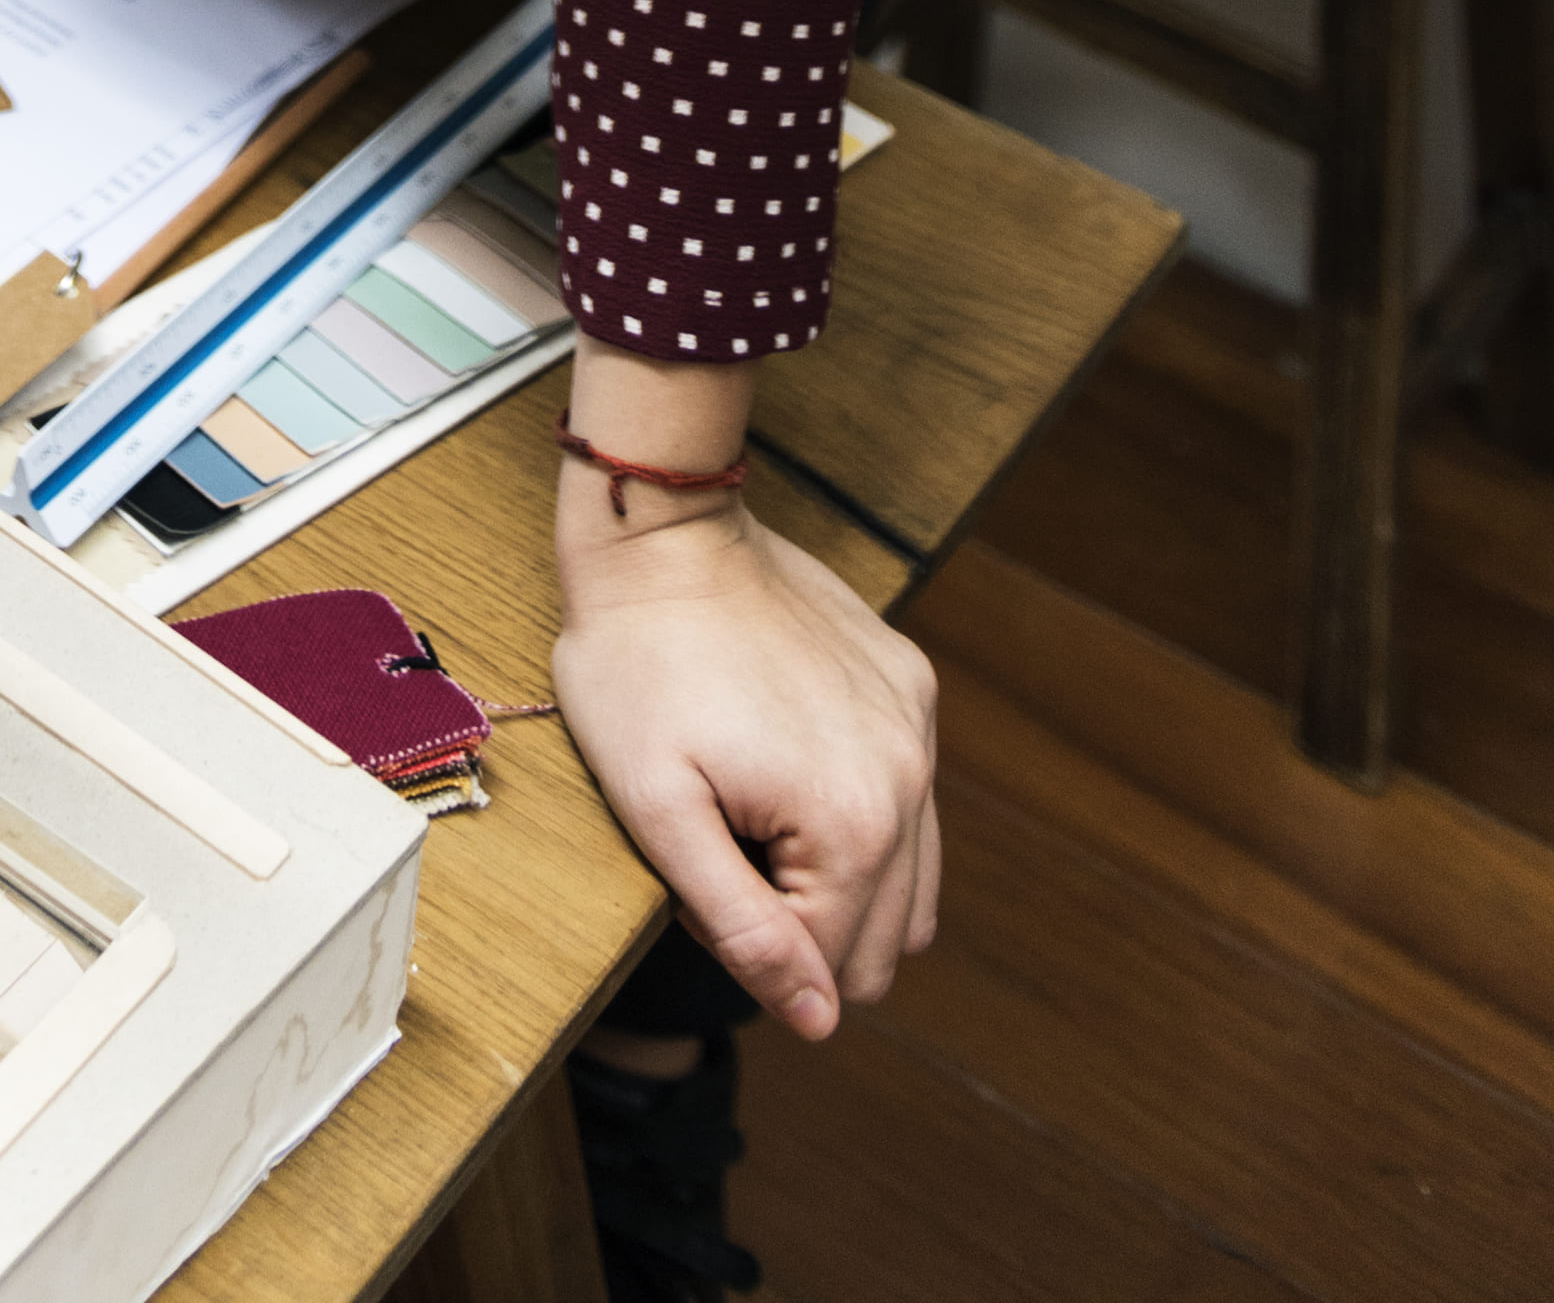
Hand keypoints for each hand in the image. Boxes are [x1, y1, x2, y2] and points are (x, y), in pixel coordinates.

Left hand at [548, 502, 939, 1038]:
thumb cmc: (636, 667)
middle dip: (804, 922)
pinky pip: (910, 797)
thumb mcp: (660, 812)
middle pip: (886, 941)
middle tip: (725, 843)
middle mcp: (909, 781)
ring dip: (840, 879)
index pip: (831, 971)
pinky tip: (789, 760)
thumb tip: (819, 1020)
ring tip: (758, 813)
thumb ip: (744, 929)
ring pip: (912, 881)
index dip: (751, 941)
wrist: (662, 533)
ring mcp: (916, 727)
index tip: (699, 864)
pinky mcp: (909, 683)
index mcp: (854, 826)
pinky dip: (861, 811)